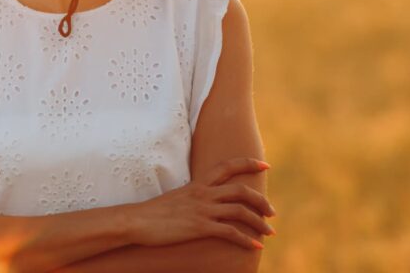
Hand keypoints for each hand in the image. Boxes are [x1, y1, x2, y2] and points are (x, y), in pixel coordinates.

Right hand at [124, 157, 276, 250]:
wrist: (137, 220)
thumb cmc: (153, 212)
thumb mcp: (177, 197)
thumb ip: (193, 196)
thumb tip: (204, 202)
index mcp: (198, 184)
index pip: (227, 167)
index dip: (248, 163)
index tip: (265, 165)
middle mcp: (203, 194)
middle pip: (241, 190)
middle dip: (261, 201)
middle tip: (272, 212)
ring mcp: (202, 210)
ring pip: (240, 211)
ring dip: (259, 222)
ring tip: (270, 232)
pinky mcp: (199, 227)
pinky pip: (230, 232)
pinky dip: (246, 240)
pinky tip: (256, 246)